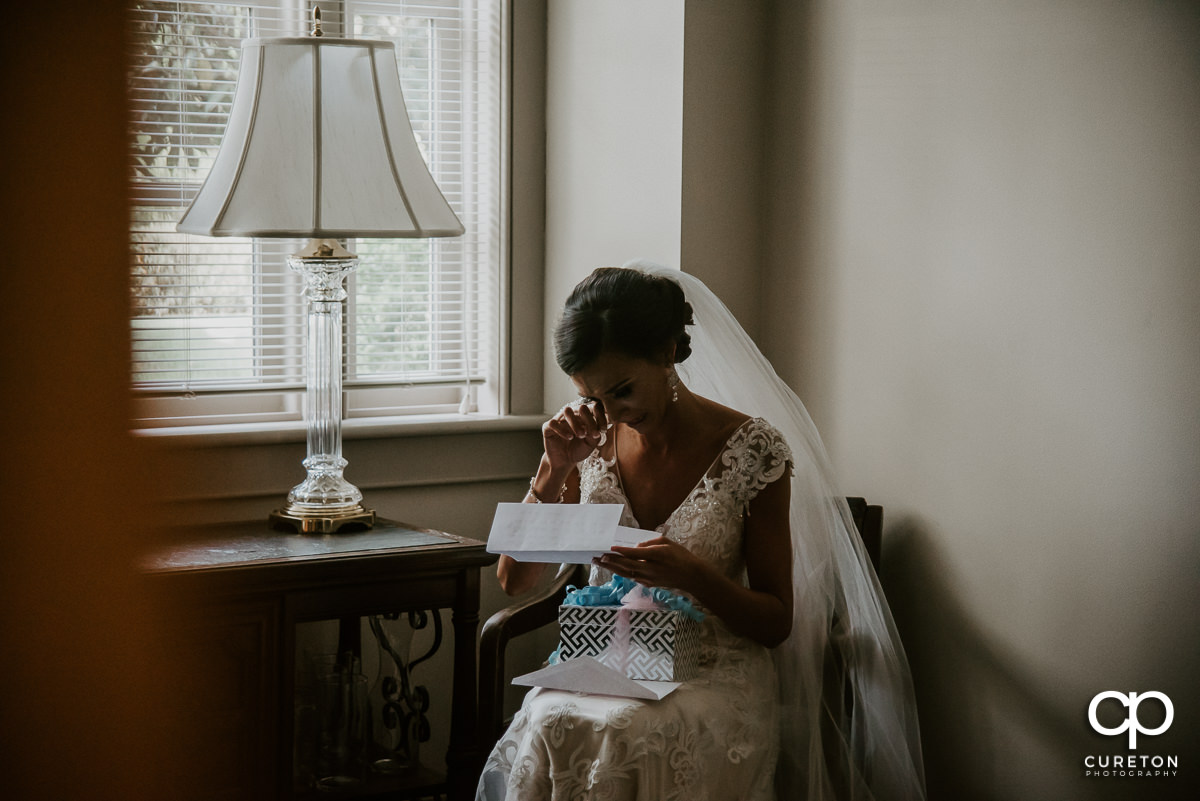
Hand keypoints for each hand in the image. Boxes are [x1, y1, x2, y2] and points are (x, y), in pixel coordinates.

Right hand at [542, 401, 608, 471]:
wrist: (564, 461)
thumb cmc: (578, 450)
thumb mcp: (591, 444)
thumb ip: (596, 434)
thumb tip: (599, 427)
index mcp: (584, 416)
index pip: (594, 407)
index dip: (601, 416)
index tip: (603, 430)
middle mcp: (572, 415)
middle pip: (582, 407)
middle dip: (589, 420)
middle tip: (593, 435)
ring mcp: (560, 419)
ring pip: (567, 411)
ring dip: (575, 423)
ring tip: (581, 435)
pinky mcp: (548, 427)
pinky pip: (554, 423)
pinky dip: (562, 430)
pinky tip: (569, 437)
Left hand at [593, 536, 707, 590]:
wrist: (691, 576)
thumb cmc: (681, 556)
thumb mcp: (667, 543)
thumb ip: (650, 543)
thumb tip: (637, 547)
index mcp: (656, 556)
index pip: (635, 554)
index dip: (622, 552)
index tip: (610, 548)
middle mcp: (650, 569)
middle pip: (626, 566)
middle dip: (610, 561)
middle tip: (596, 557)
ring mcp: (649, 579)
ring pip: (626, 573)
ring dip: (611, 568)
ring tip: (599, 562)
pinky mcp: (649, 584)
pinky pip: (632, 577)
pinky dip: (621, 573)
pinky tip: (613, 569)